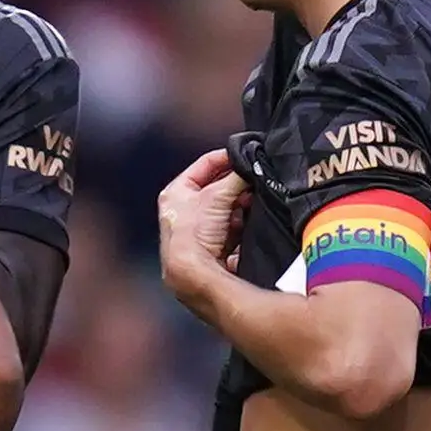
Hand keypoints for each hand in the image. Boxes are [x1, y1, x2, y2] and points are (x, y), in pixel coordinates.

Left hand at [157, 148, 248, 315]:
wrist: (195, 276)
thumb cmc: (193, 236)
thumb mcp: (217, 196)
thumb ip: (236, 176)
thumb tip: (252, 163)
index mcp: (176, 192)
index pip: (205, 164)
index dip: (227, 157)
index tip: (247, 154)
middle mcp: (185, 209)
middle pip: (219, 186)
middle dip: (238, 183)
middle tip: (254, 179)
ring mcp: (200, 228)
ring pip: (229, 206)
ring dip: (242, 203)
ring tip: (253, 200)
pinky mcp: (214, 244)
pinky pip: (234, 225)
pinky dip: (244, 221)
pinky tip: (252, 220)